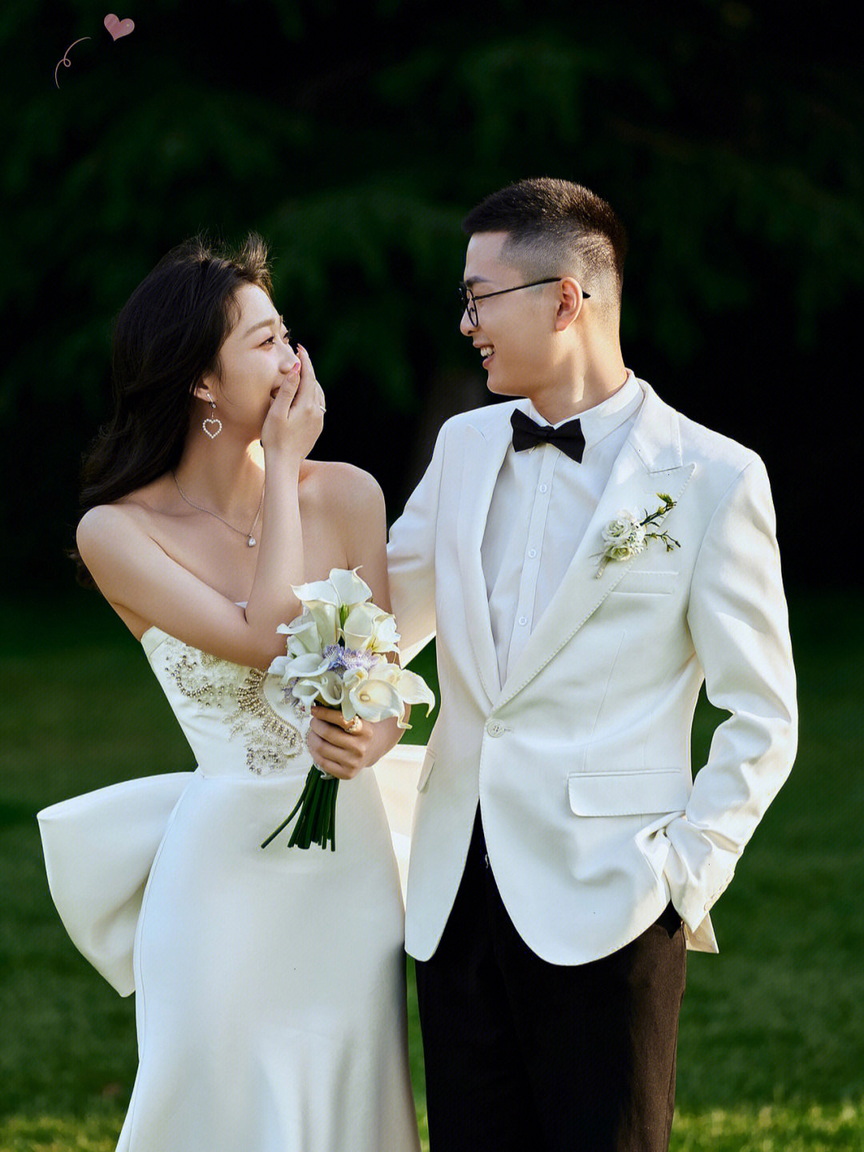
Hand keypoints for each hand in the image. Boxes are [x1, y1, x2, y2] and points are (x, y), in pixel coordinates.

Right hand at [261, 344, 324, 458]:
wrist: (284, 464)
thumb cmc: (275, 438)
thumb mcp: (277, 412)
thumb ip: (288, 390)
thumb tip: (296, 368)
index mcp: (307, 406)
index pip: (308, 377)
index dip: (305, 361)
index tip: (300, 348)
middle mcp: (317, 412)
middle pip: (315, 384)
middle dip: (307, 369)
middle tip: (300, 355)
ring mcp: (318, 421)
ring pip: (318, 394)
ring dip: (311, 381)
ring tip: (303, 372)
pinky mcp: (317, 428)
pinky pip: (318, 405)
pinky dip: (313, 394)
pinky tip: (306, 394)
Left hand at [307, 706, 373, 779]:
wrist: (374, 749)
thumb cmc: (362, 731)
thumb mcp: (359, 719)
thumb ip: (343, 714)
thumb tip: (319, 709)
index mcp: (365, 731)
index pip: (341, 720)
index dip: (324, 713)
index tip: (314, 710)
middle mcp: (360, 748)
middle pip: (327, 734)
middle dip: (316, 725)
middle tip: (314, 722)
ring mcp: (353, 763)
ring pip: (322, 748)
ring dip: (312, 738)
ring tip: (313, 733)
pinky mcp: (346, 774)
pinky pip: (322, 762)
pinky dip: (314, 751)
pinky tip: (315, 745)